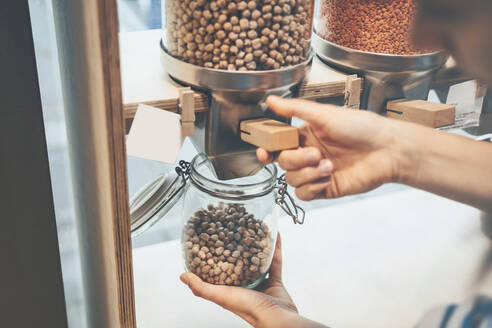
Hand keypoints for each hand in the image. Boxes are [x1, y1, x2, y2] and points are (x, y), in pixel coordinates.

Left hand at [180, 234, 326, 327]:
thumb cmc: (249, 310)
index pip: (219, 267)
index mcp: (229, 288)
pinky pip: (275, 260)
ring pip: (257, 258)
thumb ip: (201, 288)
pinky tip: (275, 235)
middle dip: (237, 245)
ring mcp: (259, 281)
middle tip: (234, 228)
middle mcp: (244, 284)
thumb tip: (182, 276)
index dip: (215, 253)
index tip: (212, 237)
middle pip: (239, 260)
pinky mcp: (274, 279)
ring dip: (256, 244)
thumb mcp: (221, 296)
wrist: (277, 318)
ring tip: (253, 229)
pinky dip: (275, 248)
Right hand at [257, 96, 406, 200]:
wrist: (387, 150)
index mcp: (306, 135)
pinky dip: (312, 187)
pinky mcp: (325, 188)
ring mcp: (316, 172)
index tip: (265, 152)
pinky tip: (327, 178)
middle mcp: (308, 154)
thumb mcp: (325, 114)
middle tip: (315, 153)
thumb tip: (271, 100)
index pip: (277, 144)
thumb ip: (295, 109)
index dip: (267, 150)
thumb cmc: (361, 127)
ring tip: (329, 165)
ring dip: (307, 173)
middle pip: (283, 162)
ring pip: (291, 180)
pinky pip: (304, 194)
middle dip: (296, 159)